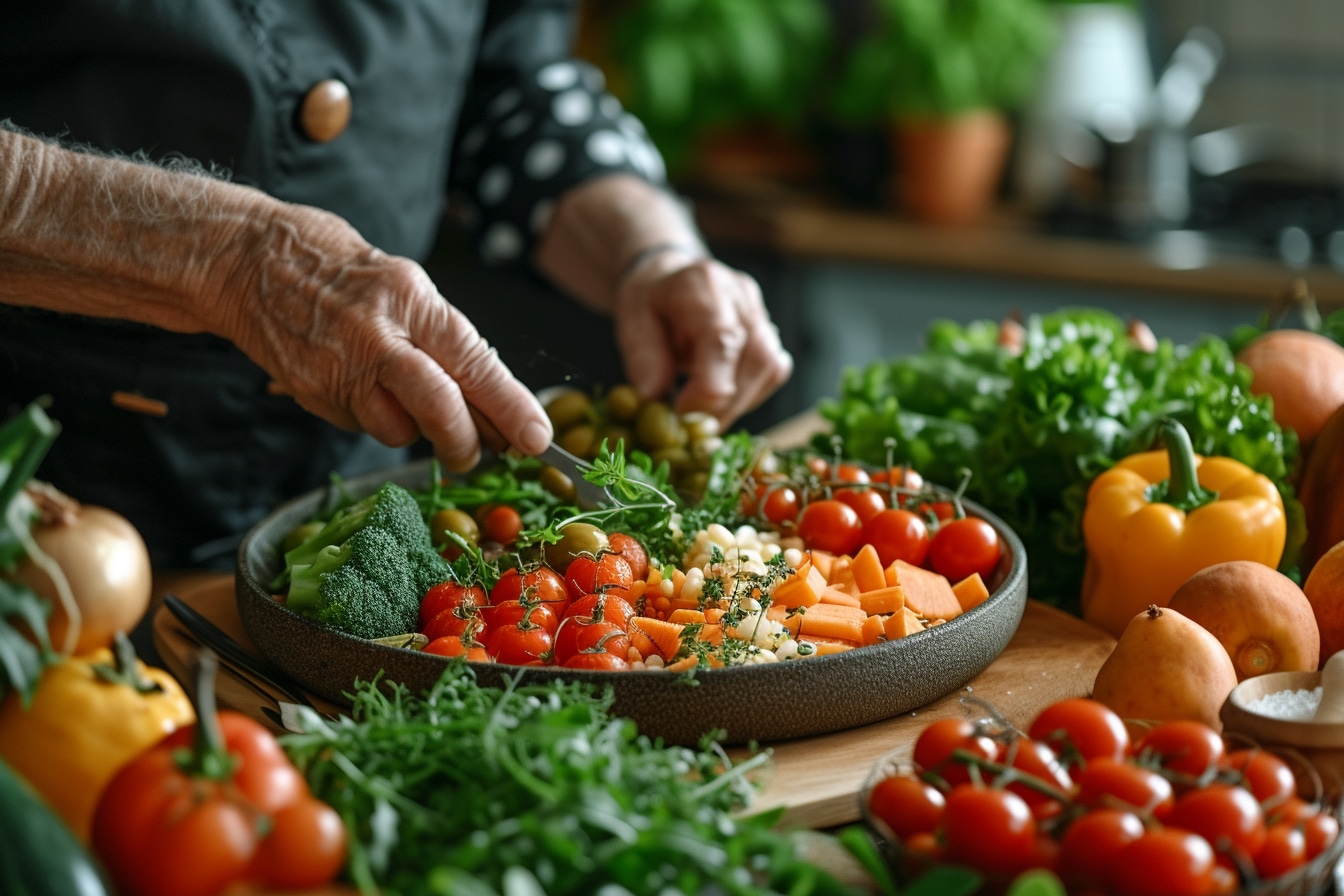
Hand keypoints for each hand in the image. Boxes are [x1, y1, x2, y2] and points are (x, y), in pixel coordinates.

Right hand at [221, 204, 551, 470]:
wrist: (249, 260)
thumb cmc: (339, 270)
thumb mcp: (405, 285)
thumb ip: (445, 341)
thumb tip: (493, 400)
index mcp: (412, 299)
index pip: (474, 362)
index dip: (510, 407)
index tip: (538, 438)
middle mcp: (377, 334)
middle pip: (439, 407)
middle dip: (467, 441)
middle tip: (479, 454)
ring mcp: (339, 367)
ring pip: (397, 430)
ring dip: (415, 432)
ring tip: (405, 401)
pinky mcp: (311, 392)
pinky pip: (360, 425)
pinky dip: (374, 419)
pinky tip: (362, 389)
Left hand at [612, 250, 791, 425]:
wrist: (670, 279)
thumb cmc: (650, 302)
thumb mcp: (630, 323)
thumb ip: (643, 358)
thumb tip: (655, 397)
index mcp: (702, 285)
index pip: (723, 340)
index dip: (706, 390)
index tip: (681, 413)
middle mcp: (741, 295)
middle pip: (756, 358)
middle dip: (725, 405)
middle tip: (692, 424)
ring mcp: (761, 313)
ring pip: (771, 368)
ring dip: (739, 404)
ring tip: (705, 413)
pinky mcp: (769, 333)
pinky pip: (773, 372)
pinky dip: (750, 395)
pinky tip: (722, 398)